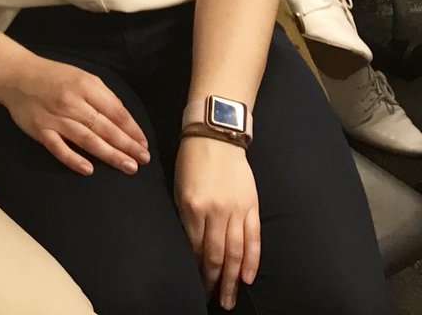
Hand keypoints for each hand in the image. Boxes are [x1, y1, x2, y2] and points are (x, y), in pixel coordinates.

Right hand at [0, 55, 149, 175]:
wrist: (15, 75)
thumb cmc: (52, 76)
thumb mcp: (81, 75)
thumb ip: (102, 95)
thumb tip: (124, 118)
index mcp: (85, 85)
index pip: (116, 112)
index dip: (132, 130)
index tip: (144, 144)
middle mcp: (72, 101)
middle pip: (105, 128)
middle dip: (127, 146)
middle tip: (143, 161)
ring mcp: (55, 117)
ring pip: (88, 140)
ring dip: (110, 155)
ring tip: (128, 167)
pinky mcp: (40, 130)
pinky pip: (59, 148)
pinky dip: (74, 159)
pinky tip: (89, 170)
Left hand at [175, 137, 259, 310]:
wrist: (216, 135)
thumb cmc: (192, 159)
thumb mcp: (179, 186)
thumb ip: (186, 215)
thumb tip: (190, 245)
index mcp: (192, 204)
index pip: (194, 246)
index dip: (195, 267)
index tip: (195, 283)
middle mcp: (215, 211)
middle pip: (215, 254)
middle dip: (213, 280)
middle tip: (212, 300)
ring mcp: (236, 210)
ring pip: (235, 252)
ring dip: (231, 279)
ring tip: (228, 299)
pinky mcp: (251, 206)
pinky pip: (253, 239)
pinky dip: (251, 261)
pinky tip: (247, 278)